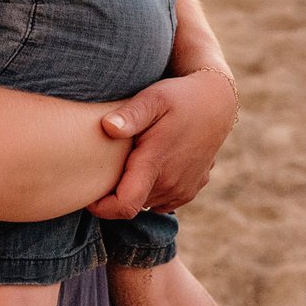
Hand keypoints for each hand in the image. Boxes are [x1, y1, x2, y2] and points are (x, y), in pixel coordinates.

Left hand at [87, 67, 236, 218]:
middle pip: (132, 203)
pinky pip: (163, 201)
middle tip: (107, 164)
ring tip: (131, 160)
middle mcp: (171, 184)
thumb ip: (130, 114)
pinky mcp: (192, 189)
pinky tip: (151, 164)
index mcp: (156, 165)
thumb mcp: (153, 98)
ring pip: (147, 202)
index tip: (88, 195)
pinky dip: (153, 189)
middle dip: (116, 192)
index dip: (102, 207)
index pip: (124, 206)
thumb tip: (108, 127)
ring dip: (136, 189)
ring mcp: (184, 189)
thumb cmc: (179, 97)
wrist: (216, 102)